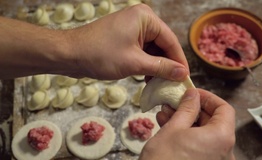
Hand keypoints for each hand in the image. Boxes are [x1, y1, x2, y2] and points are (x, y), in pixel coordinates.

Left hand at [66, 4, 188, 80]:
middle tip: (173, 84)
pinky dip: (146, 65)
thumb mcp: (135, 63)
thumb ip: (161, 68)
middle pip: (163, 45)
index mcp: (146, 18)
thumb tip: (182, 73)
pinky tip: (148, 79)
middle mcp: (141, 19)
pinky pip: (143, 51)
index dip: (179, 61)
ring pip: (153, 50)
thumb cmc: (100, 54)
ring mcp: (132, 28)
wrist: (69, 54)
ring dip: (156, 67)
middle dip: (167, 65)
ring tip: (160, 84)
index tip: (185, 78)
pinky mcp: (125, 38)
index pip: (170, 41)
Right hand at [139, 88, 235, 159]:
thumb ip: (187, 108)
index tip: (192, 93)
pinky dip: (186, 135)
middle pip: (214, 121)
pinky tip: (168, 126)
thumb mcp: (174, 128)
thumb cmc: (164, 159)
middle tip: (174, 102)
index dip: (208, 98)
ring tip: (166, 113)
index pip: (224, 109)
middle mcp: (224, 152)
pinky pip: (199, 146)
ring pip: (204, 134)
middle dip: (192, 109)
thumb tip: (193, 95)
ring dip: (186, 121)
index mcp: (222, 138)